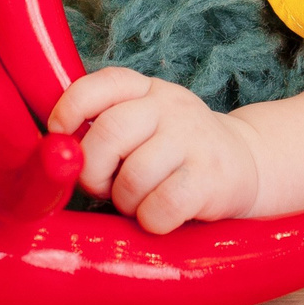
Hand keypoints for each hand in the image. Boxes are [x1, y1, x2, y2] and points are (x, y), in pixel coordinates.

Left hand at [47, 67, 261, 233]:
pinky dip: (151, 220)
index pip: (100, 84)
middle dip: (94, 170)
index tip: (60, 135)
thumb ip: (105, 128)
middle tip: (103, 188)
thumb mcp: (145, 125)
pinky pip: (163, 205)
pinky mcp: (211, 177)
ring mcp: (194, 139)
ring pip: (134, 176)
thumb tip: (56, 154)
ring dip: (125, 201)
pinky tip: (160, 216)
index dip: (70, 109)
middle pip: (110, 132)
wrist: (247, 164)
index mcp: (147, 90)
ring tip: (138, 202)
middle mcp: (170, 106)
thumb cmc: (175, 153)